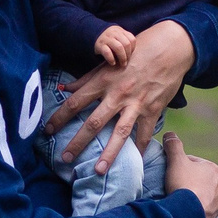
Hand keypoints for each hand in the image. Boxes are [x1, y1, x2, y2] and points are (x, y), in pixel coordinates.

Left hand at [46, 18, 192, 173]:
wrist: (171, 47)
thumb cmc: (137, 51)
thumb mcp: (109, 62)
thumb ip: (87, 78)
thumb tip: (65, 89)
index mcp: (104, 81)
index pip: (76, 102)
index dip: (59, 117)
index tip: (47, 130)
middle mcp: (118, 94)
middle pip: (93, 122)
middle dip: (78, 142)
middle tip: (65, 158)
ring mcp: (136, 104)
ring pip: (119, 132)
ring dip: (108, 153)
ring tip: (98, 170)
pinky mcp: (153, 109)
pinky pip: (145, 134)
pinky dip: (140, 149)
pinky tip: (134, 162)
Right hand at [94, 25, 136, 66]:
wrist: (91, 32)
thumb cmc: (108, 38)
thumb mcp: (117, 35)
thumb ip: (125, 40)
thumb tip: (132, 54)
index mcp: (120, 31)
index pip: (131, 39)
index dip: (133, 49)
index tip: (130, 55)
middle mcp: (114, 33)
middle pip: (126, 44)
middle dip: (128, 55)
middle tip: (126, 62)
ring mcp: (107, 38)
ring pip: (119, 47)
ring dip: (122, 57)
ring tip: (122, 64)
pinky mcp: (100, 45)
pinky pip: (107, 52)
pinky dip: (111, 59)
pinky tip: (113, 63)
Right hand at [162, 131, 217, 217]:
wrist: (187, 215)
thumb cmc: (183, 184)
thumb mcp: (176, 160)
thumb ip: (173, 145)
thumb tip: (170, 134)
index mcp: (213, 170)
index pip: (193, 163)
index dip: (179, 166)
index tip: (171, 172)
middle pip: (198, 181)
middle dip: (187, 183)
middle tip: (173, 187)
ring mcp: (217, 204)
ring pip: (201, 197)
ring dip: (192, 198)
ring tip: (178, 201)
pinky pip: (201, 213)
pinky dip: (193, 212)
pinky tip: (184, 212)